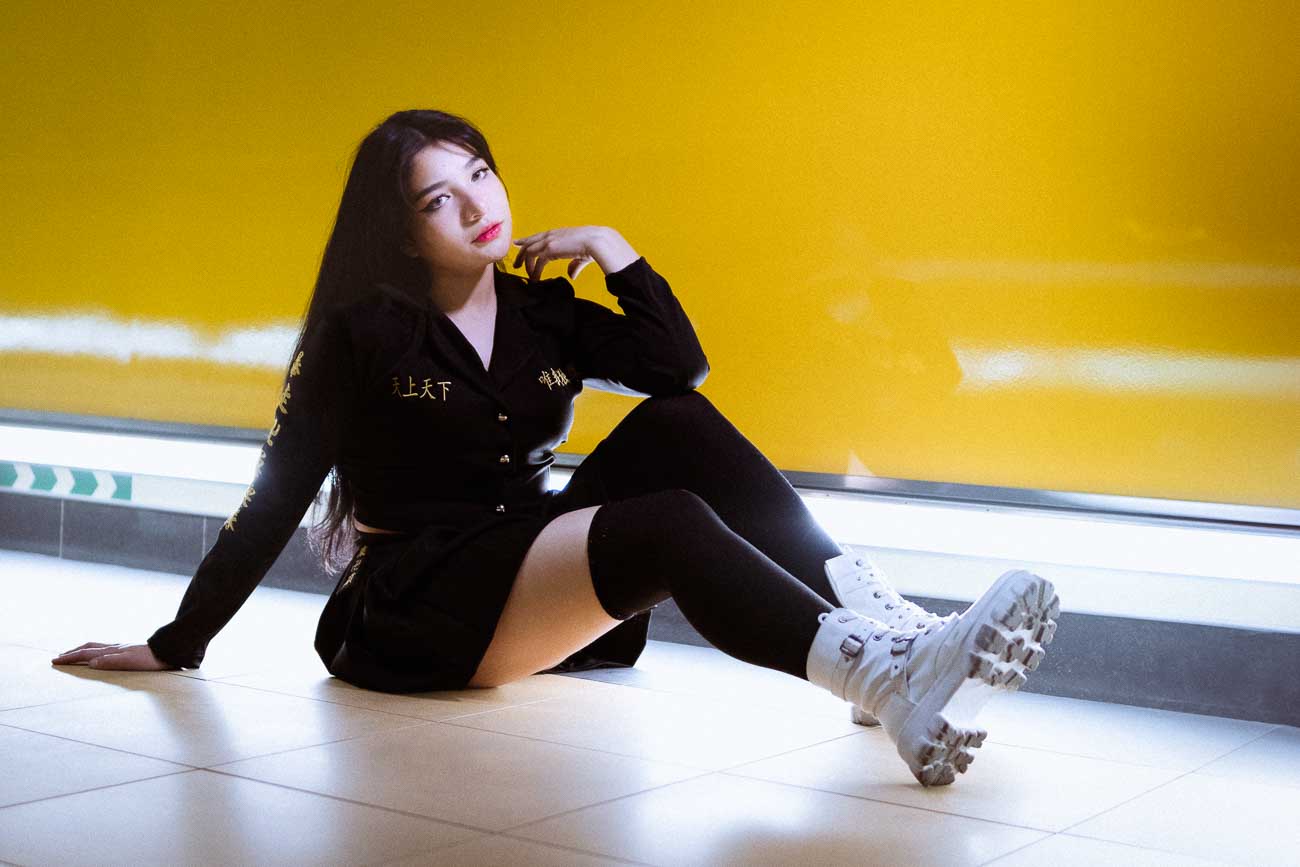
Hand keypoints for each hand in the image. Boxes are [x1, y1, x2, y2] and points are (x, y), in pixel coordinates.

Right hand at [51, 642, 175, 670]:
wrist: (168, 651)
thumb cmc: (150, 660)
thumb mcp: (130, 662)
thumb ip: (111, 661)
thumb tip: (91, 662)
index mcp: (112, 651)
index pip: (86, 653)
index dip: (70, 657)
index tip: (55, 661)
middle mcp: (115, 648)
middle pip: (89, 647)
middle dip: (72, 652)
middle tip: (59, 657)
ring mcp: (122, 648)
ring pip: (97, 647)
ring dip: (83, 650)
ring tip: (74, 653)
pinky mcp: (128, 650)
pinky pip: (106, 649)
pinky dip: (95, 651)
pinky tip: (99, 654)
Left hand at [511, 226, 638, 281]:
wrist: (599, 241)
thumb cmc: (595, 247)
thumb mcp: (582, 256)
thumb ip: (574, 265)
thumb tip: (571, 275)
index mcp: (559, 233)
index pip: (540, 236)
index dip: (529, 240)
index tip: (520, 243)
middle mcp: (552, 235)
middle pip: (530, 242)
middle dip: (521, 251)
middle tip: (516, 262)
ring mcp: (549, 240)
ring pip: (529, 250)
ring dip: (525, 263)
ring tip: (524, 274)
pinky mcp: (549, 248)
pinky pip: (536, 260)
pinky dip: (534, 270)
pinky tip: (534, 278)